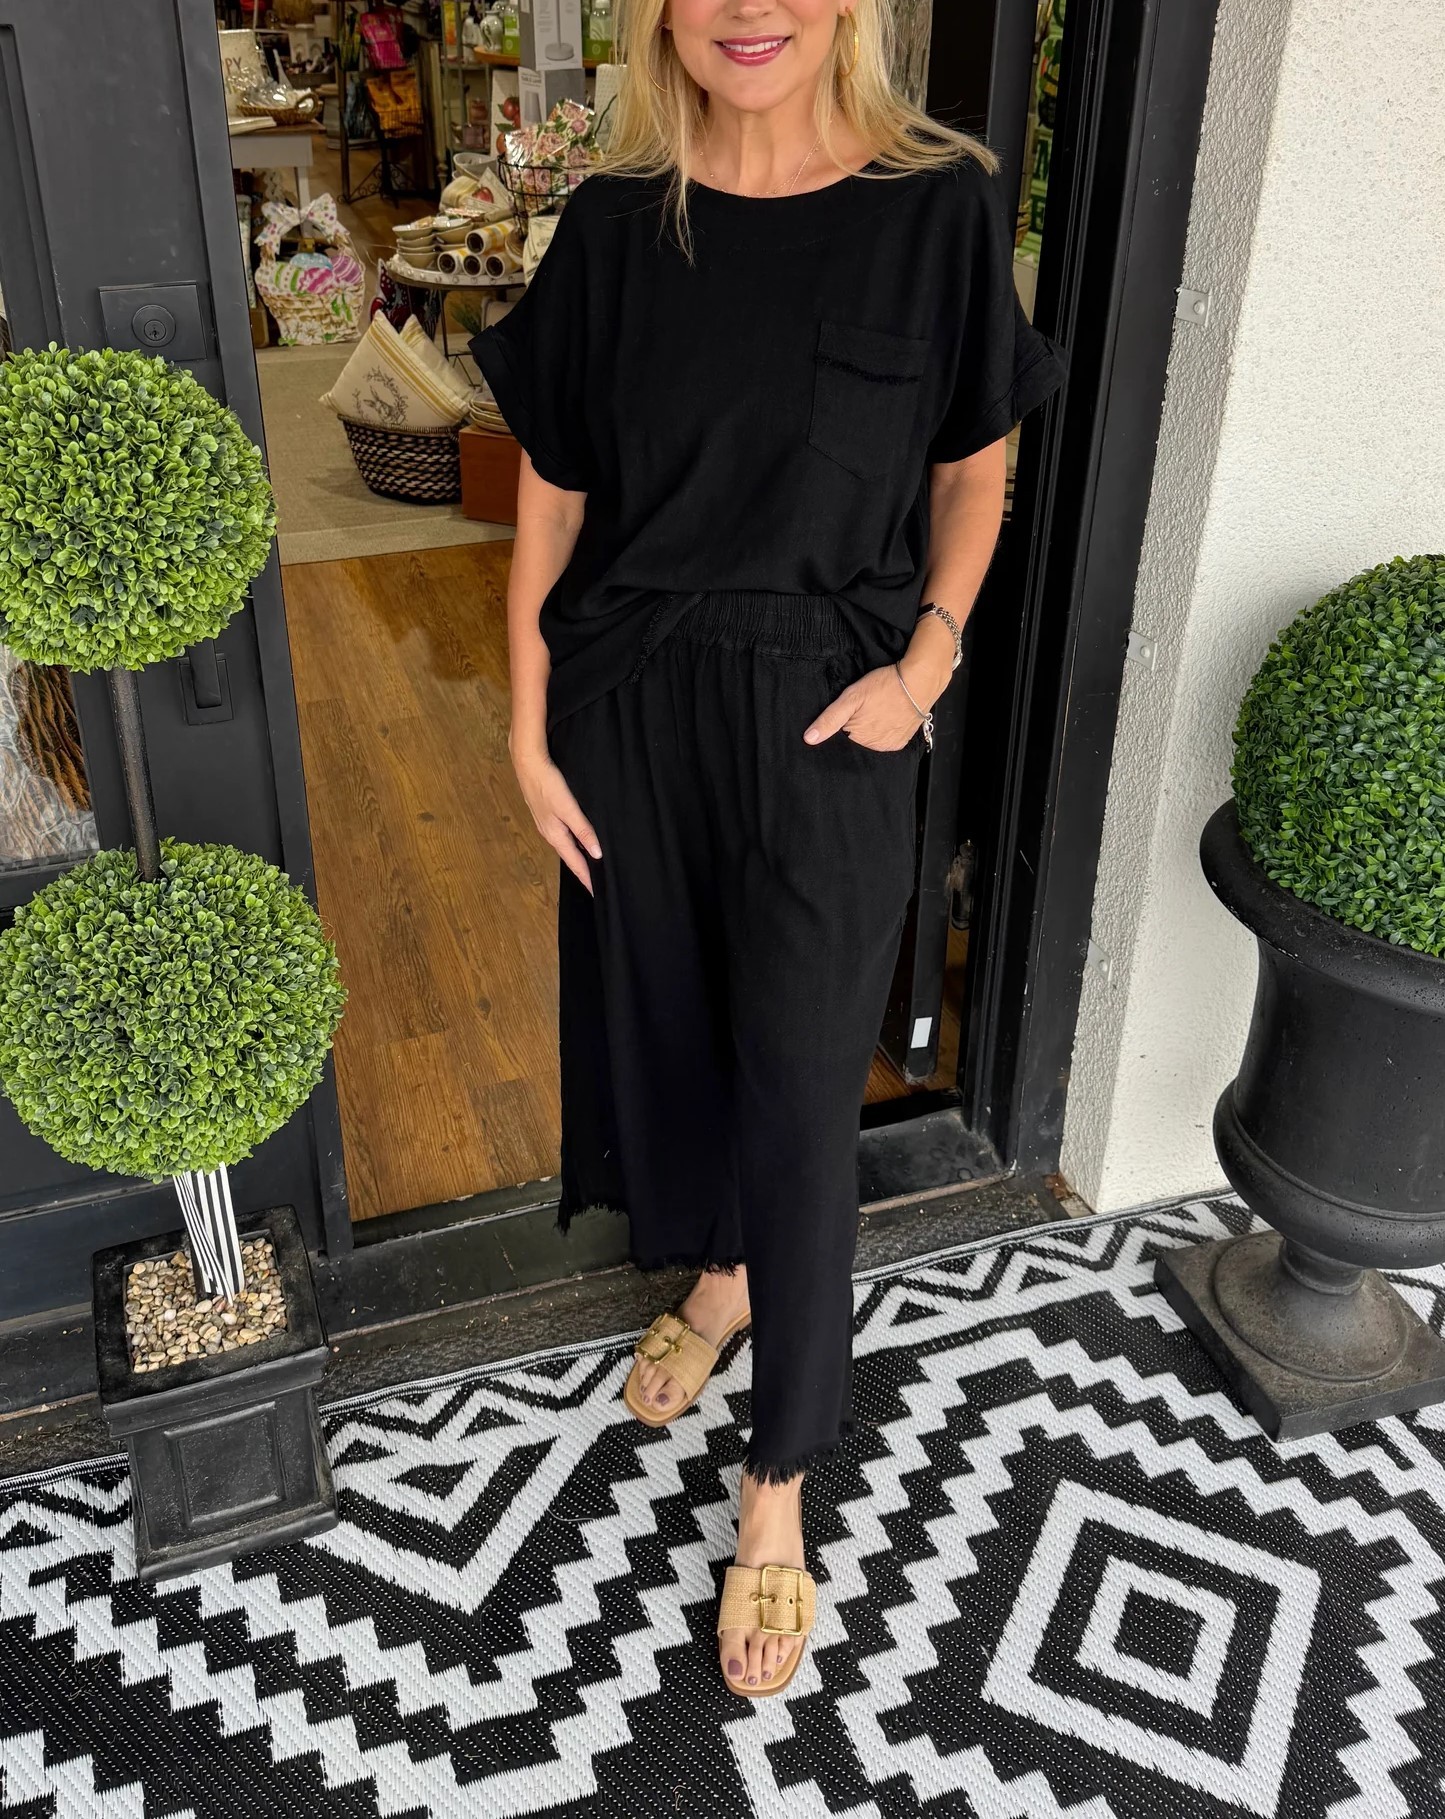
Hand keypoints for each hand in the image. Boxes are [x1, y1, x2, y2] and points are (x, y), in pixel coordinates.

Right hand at [511, 734, 601, 894]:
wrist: (527, 763)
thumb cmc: (547, 784)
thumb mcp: (568, 808)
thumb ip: (583, 830)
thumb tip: (597, 854)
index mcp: (555, 835)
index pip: (575, 862)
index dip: (586, 878)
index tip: (597, 892)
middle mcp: (550, 833)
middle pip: (570, 857)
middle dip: (582, 871)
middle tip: (596, 883)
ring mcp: (546, 824)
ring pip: (566, 846)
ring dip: (577, 857)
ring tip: (590, 866)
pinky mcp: (546, 814)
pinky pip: (562, 835)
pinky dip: (573, 843)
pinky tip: (578, 840)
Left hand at [802, 654, 946, 752]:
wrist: (920, 681)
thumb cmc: (884, 685)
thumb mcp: (852, 697)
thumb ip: (830, 719)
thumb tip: (808, 739)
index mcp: (858, 739)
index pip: (840, 739)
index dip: (840, 726)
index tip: (848, 713)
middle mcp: (873, 748)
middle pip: (855, 741)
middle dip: (855, 727)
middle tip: (864, 708)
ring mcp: (888, 746)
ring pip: (869, 741)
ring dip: (869, 730)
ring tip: (876, 711)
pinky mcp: (900, 742)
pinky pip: (884, 741)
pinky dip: (883, 731)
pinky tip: (885, 717)